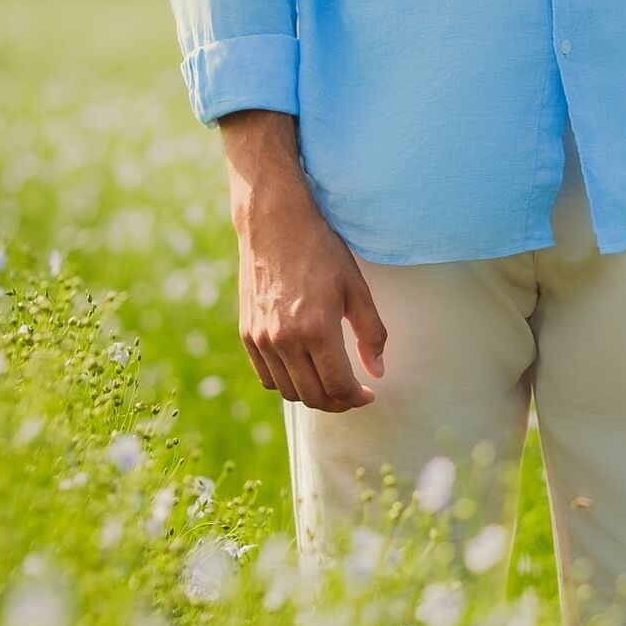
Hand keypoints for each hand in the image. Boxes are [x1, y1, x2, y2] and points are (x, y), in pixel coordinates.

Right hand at [220, 110, 388, 411]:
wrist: (274, 223)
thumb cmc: (321, 250)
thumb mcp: (355, 287)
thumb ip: (370, 333)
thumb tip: (378, 372)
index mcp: (316, 328)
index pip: (338, 386)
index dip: (357, 398)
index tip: (368, 394)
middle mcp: (285, 339)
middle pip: (313, 396)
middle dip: (337, 402)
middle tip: (352, 393)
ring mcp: (262, 338)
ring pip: (288, 391)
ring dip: (312, 395)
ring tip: (330, 383)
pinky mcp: (247, 333)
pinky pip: (266, 377)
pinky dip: (286, 382)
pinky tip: (303, 369)